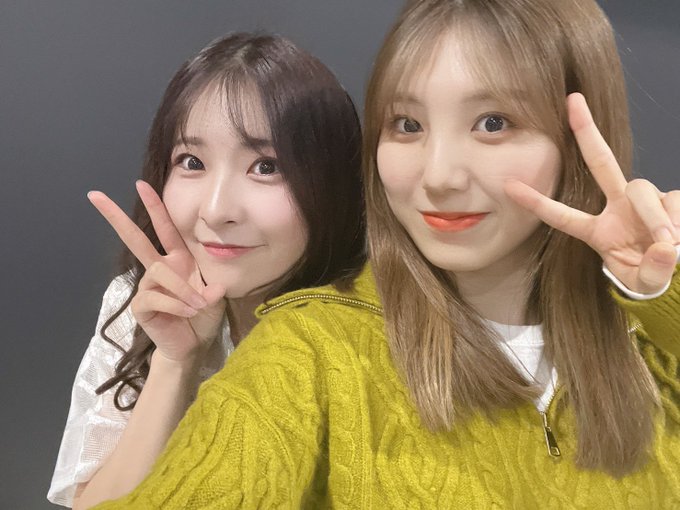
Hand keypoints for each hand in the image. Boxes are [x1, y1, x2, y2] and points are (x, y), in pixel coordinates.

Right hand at [88, 181, 226, 363]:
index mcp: (178, 259)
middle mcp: (160, 268)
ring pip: (158, 272)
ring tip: (199, 304)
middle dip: (117, 218)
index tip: (142, 184)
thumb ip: (214, 289)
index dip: (155, 207)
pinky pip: (155, 296)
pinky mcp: (141, 305)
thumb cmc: (204, 315)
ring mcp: (148, 286)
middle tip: (95, 196)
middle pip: (135, 239)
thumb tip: (214, 288)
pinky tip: (187, 312)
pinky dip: (175, 303)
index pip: (166, 229)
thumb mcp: (216, 297)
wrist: (194, 344)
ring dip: (182, 288)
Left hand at [505, 92, 679, 293]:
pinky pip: (672, 201)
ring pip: (641, 189)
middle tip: (572, 100)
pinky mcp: (670, 200)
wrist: (677, 278)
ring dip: (654, 217)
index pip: (562, 216)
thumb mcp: (643, 284)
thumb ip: (650, 271)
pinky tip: (679, 237)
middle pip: (601, 162)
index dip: (537, 203)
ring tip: (666, 243)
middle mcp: (618, 209)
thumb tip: (665, 248)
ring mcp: (643, 202)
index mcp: (598, 232)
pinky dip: (675, 218)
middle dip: (587, 131)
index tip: (509, 186)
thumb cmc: (650, 279)